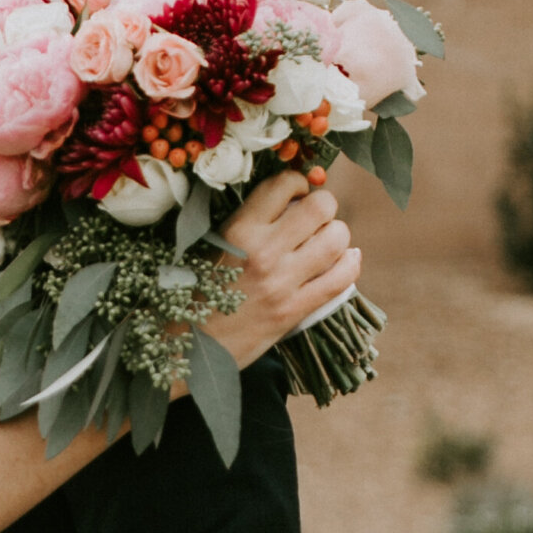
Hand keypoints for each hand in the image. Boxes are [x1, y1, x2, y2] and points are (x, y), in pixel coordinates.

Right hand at [201, 170, 359, 366]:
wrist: (184, 348)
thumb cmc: (192, 294)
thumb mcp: (207, 246)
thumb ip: (245, 222)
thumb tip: (288, 200)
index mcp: (238, 230)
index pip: (285, 184)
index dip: (298, 183)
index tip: (296, 195)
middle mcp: (263, 252)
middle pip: (322, 206)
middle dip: (323, 208)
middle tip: (313, 221)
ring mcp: (281, 283)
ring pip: (337, 238)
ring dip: (336, 237)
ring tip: (324, 244)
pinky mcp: (292, 312)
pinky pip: (341, 279)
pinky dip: (349, 265)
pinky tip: (343, 262)